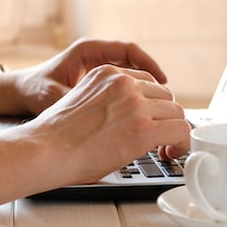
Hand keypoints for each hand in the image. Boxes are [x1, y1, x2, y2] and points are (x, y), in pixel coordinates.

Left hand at [0, 38, 167, 116]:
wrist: (20, 93)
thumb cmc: (35, 91)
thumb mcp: (56, 96)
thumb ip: (79, 99)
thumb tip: (104, 110)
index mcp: (87, 50)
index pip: (128, 50)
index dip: (149, 64)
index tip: (163, 81)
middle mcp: (94, 55)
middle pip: (133, 61)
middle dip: (151, 79)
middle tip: (165, 99)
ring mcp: (94, 66)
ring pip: (129, 73)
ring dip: (143, 88)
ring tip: (157, 108)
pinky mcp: (94, 79)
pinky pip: (120, 83)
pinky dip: (131, 95)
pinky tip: (138, 113)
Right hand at [20, 64, 189, 182]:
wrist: (45, 149)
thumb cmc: (55, 135)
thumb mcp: (81, 100)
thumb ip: (106, 99)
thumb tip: (122, 117)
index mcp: (106, 73)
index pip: (147, 83)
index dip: (152, 105)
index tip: (151, 119)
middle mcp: (123, 83)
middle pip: (165, 97)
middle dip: (163, 118)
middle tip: (158, 137)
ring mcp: (135, 104)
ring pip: (176, 113)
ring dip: (172, 131)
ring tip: (164, 148)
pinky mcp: (143, 128)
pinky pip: (181, 130)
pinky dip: (181, 144)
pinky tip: (170, 153)